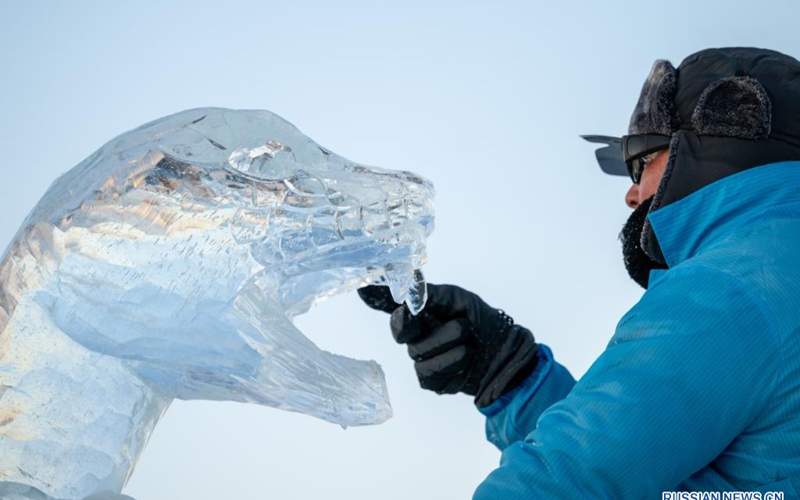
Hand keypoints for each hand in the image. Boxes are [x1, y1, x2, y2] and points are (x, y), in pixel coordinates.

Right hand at [358, 283, 538, 407]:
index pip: (388, 304)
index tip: (364, 286)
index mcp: (418, 312)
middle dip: (434, 327)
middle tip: (460, 324)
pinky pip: (431, 372)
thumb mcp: (457, 300)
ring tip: (470, 343)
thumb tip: (406, 282)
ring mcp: (419, 359)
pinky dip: (454, 364)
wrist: (503, 354)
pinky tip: (466, 361)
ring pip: (419, 352)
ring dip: (453, 345)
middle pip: (401, 330)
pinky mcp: (429, 381)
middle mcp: (414, 334)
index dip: (374, 295)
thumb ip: (428, 295)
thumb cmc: (481, 322)